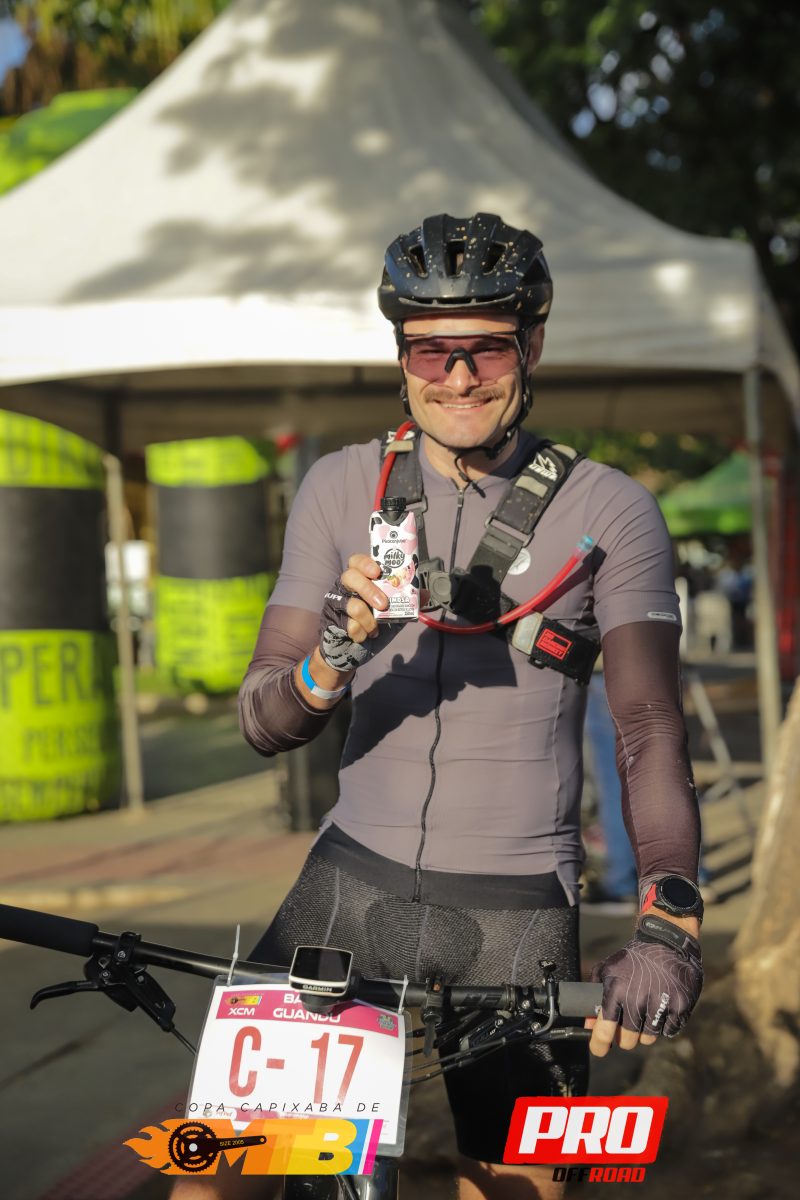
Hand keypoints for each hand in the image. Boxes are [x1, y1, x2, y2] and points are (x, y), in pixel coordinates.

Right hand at [319, 554, 398, 671]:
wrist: (355, 653)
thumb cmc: (373, 627)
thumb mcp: (394, 614)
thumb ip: (407, 603)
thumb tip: (425, 593)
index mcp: (360, 580)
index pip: (357, 562)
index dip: (366, 563)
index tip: (378, 572)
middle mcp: (345, 588)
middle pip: (350, 576)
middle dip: (369, 590)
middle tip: (383, 605)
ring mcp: (336, 604)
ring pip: (351, 604)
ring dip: (368, 620)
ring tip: (375, 628)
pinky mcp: (332, 621)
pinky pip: (348, 625)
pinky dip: (361, 633)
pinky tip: (364, 637)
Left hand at [585, 915, 702, 1056]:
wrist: (666, 941)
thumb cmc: (633, 958)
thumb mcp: (607, 970)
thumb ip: (595, 997)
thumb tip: (588, 1026)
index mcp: (616, 991)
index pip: (604, 1030)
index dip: (599, 1044)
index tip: (598, 1050)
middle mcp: (637, 1000)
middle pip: (628, 1040)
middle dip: (625, 1035)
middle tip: (628, 1022)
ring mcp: (660, 1004)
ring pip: (649, 1038)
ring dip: (645, 1029)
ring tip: (646, 1008)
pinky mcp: (680, 1006)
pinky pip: (669, 1031)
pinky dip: (665, 1024)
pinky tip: (662, 1006)